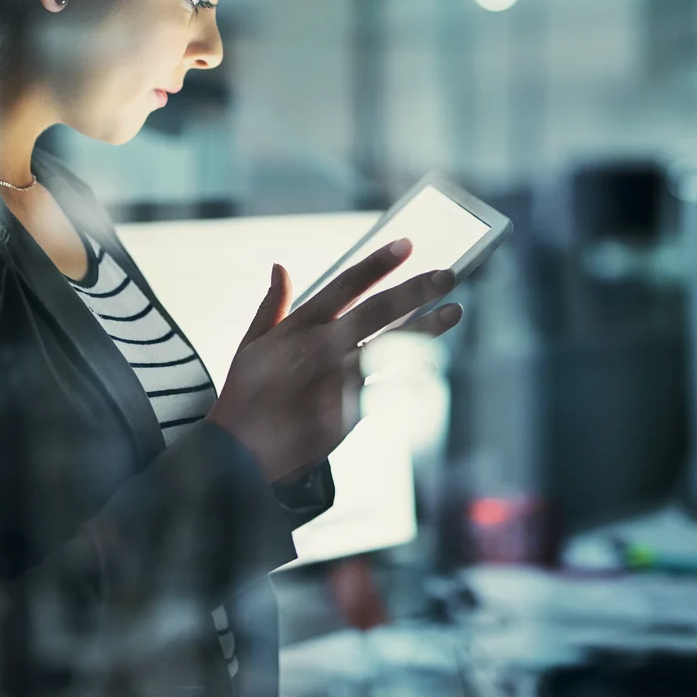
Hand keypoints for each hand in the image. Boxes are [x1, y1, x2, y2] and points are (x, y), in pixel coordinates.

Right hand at [206, 240, 460, 483]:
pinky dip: (414, 377)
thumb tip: (280, 266)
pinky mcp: (350, 412)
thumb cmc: (245, 395)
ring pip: (393, 348)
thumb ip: (272, 303)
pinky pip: (391, 390)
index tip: (406, 245)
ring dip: (428, 328)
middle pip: (379, 310)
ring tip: (455, 311)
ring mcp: (339, 380)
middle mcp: (323, 347)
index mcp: (300, 326)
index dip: (378, 263)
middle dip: (416, 290)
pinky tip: (435, 366)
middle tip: (447, 275)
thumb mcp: (251, 342)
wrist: (241, 451)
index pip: (347, 284)